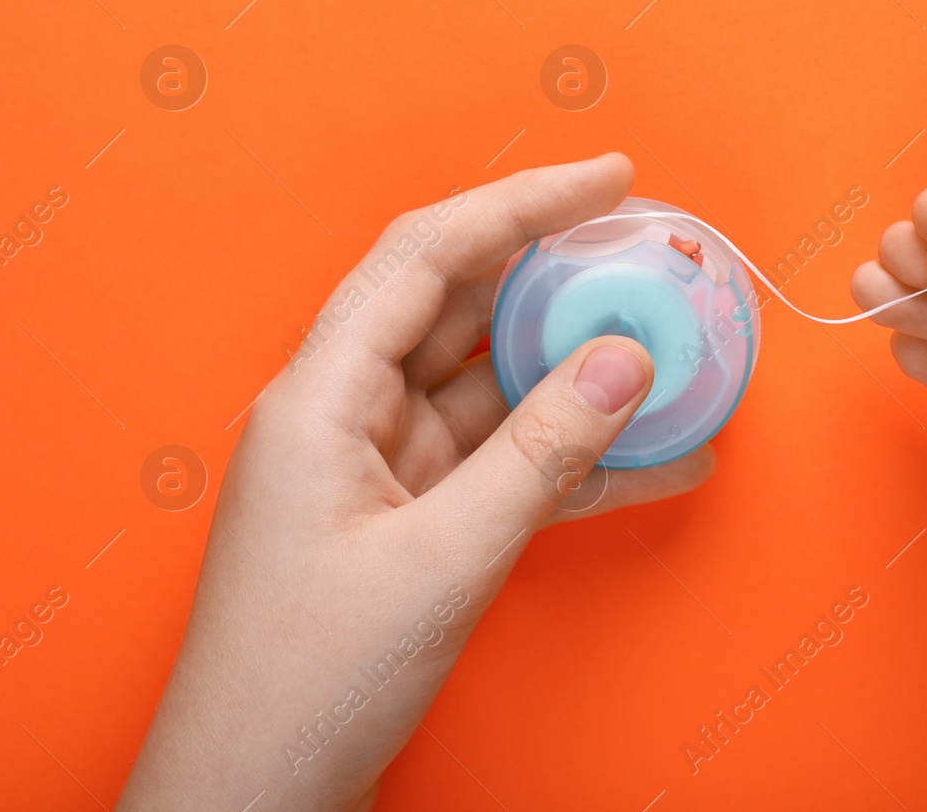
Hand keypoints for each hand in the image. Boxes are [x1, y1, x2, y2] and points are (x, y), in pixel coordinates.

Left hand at [118, 153, 714, 811]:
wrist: (255, 792)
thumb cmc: (305, 681)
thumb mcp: (440, 560)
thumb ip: (541, 455)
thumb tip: (624, 363)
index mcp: (321, 396)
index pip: (427, 256)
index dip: (521, 202)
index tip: (609, 177)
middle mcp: (349, 413)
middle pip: (464, 306)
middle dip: (560, 274)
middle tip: (651, 255)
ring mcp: (385, 466)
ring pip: (497, 383)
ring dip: (581, 368)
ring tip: (672, 349)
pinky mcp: (417, 517)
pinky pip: (510, 459)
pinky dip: (578, 453)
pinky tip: (655, 454)